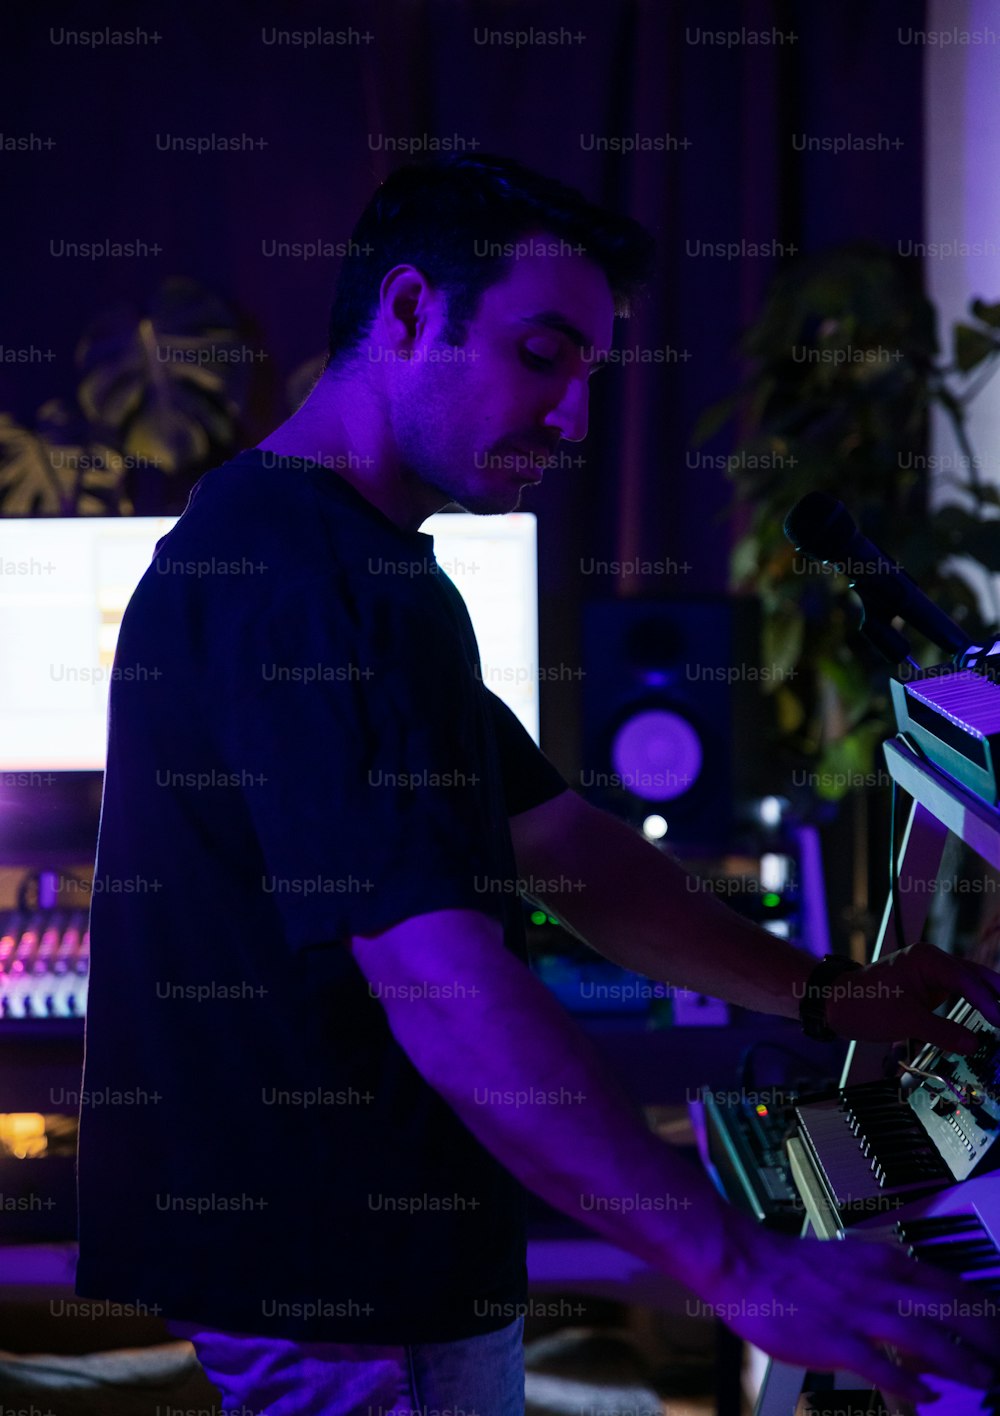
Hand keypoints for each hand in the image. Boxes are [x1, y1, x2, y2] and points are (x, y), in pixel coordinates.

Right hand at [699, 1219, 999, 1405]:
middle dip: (988, 1336)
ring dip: (961, 1362)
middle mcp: (879, 1285)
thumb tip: (926, 1312)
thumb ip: (890, 1284)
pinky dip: (908, 1384)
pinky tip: (926, 1397)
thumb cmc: (793, 1267)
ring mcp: (858, 1312)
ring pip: (925, 1337)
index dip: (985, 1310)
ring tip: (986, 1381)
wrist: (744, 1263)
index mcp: (884, 1262)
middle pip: (950, 1309)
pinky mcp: (835, 1339)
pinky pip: (881, 1365)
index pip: (951, 1284)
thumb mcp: (852, 1263)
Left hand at [823, 941, 999, 1053]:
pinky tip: (989, 1020)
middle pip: (976, 976)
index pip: (966, 979)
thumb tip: (973, 1044)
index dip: (988, 1001)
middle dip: (997, 995)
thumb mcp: (904, 1021)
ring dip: (988, 1001)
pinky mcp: (930, 987)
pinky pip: (959, 995)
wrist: (836, 1004)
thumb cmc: (863, 1004)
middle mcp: (933, 961)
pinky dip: (975, 1006)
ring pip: (970, 985)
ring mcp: (932, 973)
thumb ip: (942, 1032)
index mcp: (927, 959)